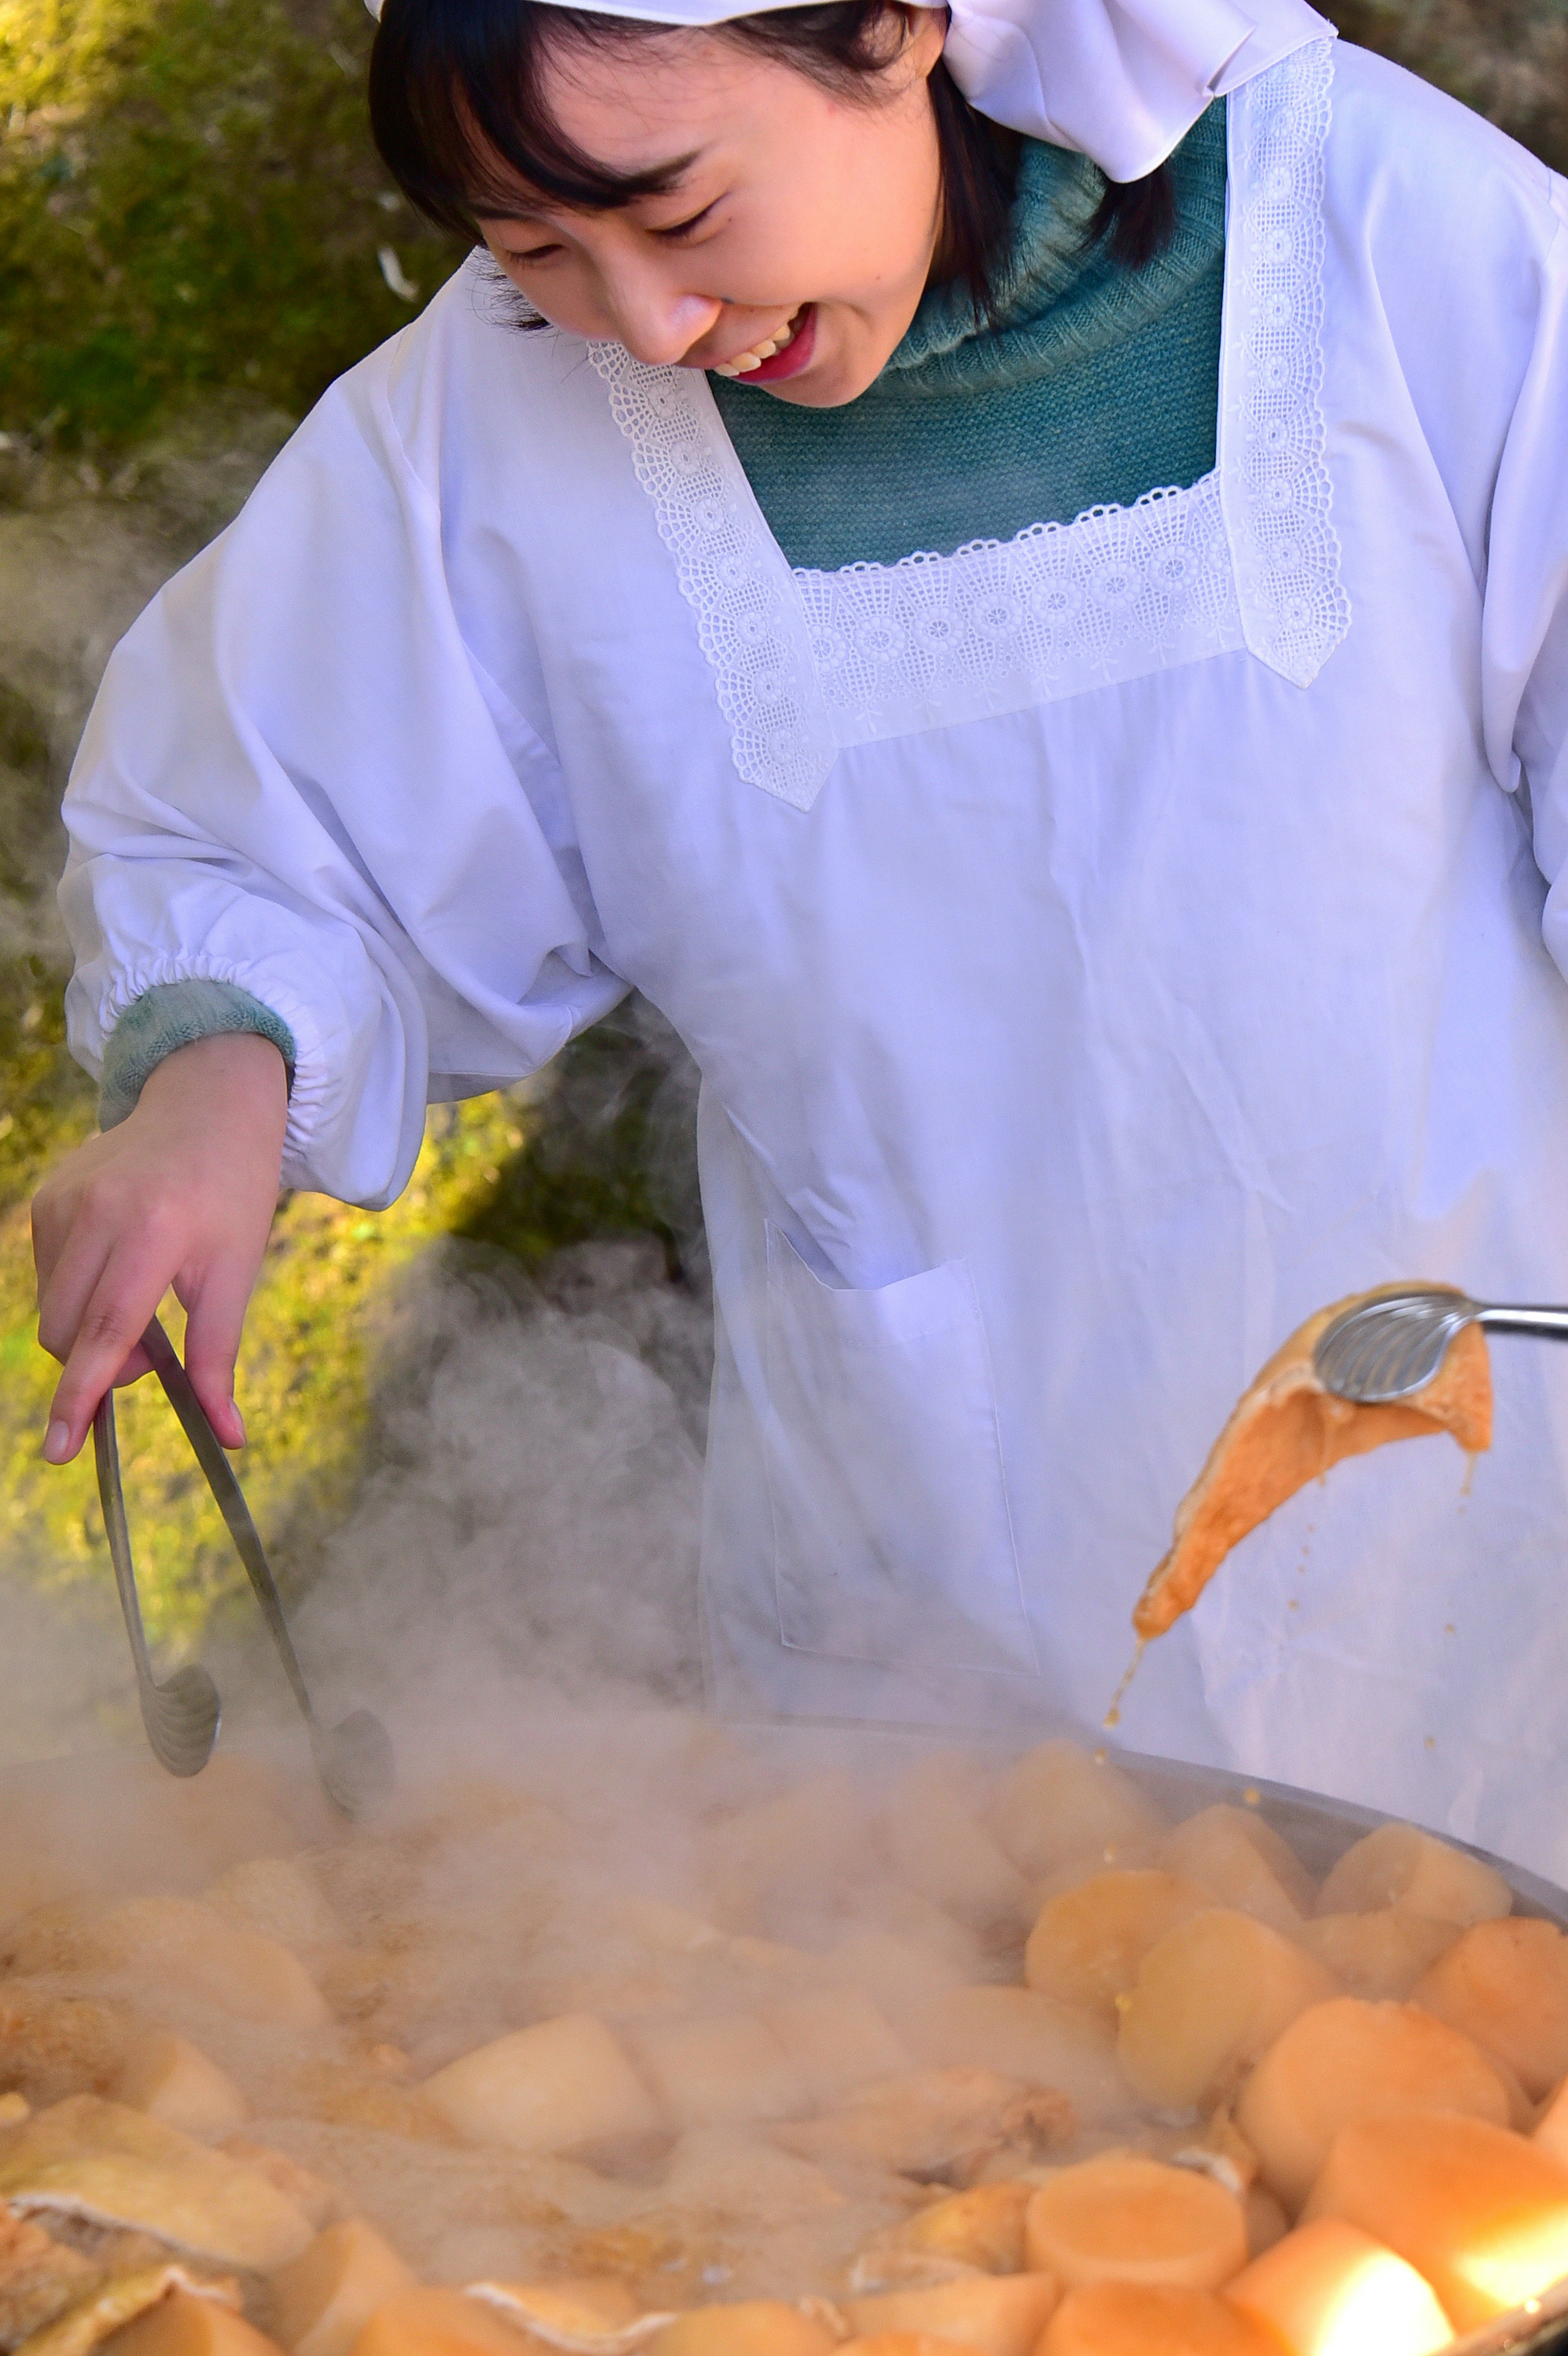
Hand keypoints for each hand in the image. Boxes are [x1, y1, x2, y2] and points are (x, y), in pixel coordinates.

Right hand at [31, 1032, 290, 1462]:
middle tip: (148, 1354)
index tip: (60, 1449)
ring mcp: (62, 1201)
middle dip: (98, 1364)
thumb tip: (229, 1435)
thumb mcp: (238, 1272)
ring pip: (50, 1308)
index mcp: (152, 1230)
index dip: (80, 1395)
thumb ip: (219, 1356)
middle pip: (66, 1331)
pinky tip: (118, 1266)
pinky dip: (76, 1294)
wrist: (209, 1105)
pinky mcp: (46, 1197)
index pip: (103, 1329)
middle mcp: (96, 1212)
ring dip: (87, 1330)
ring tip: (139, 1302)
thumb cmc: (233, 1192)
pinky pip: (46, 1275)